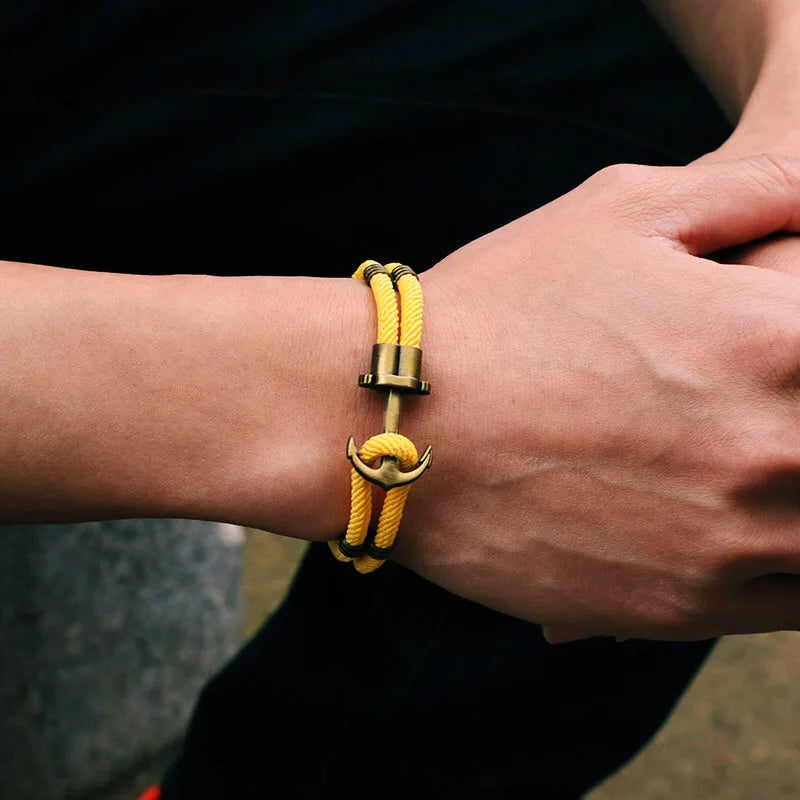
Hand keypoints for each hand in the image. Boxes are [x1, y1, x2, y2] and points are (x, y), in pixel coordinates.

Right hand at [396, 154, 799, 642]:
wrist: (393, 419)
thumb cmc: (503, 305)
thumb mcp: (624, 208)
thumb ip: (755, 187)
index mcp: (781, 338)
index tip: (772, 354)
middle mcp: (778, 451)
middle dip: (794, 419)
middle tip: (726, 405)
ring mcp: (734, 544)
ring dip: (791, 500)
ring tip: (726, 463)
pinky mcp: (682, 609)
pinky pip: (785, 604)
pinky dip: (771, 566)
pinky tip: (717, 523)